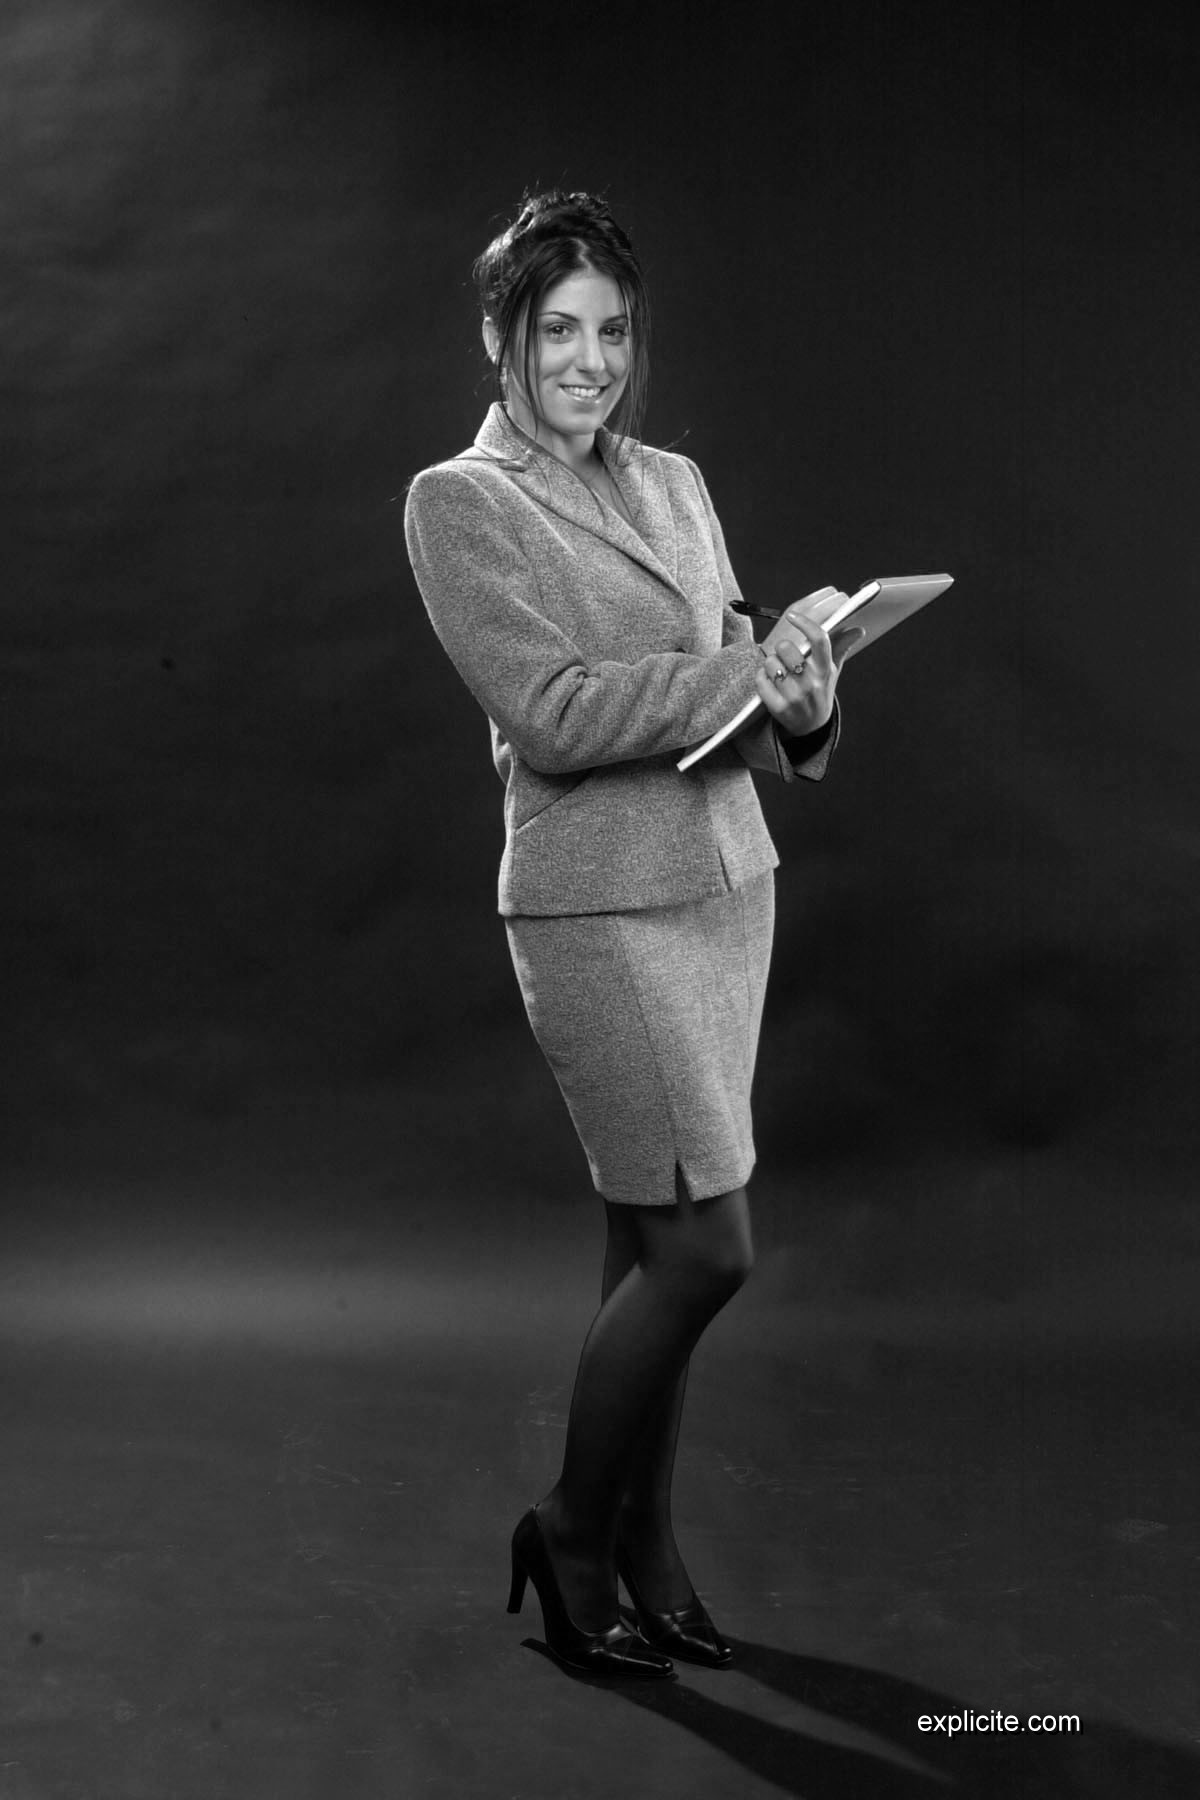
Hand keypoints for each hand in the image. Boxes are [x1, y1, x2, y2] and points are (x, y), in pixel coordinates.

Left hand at [753, 594, 863, 736]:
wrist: (811, 726)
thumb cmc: (819, 691)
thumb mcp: (832, 671)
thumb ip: (842, 647)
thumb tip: (858, 629)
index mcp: (826, 670)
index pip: (819, 639)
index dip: (805, 623)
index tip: (792, 615)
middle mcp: (812, 683)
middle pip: (787, 648)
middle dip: (782, 647)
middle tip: (784, 654)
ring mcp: (795, 697)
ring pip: (771, 662)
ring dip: (771, 663)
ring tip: (778, 670)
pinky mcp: (779, 708)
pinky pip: (761, 680)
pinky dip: (762, 677)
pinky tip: (770, 682)